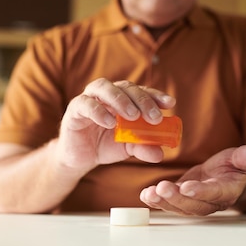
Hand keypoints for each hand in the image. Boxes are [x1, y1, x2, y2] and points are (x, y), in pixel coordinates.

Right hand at [56, 79, 175, 173]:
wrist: (80, 158)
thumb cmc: (106, 145)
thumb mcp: (128, 148)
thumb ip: (143, 147)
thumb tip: (160, 154)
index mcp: (124, 98)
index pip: (142, 91)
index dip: (156, 95)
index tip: (170, 104)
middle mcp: (107, 93)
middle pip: (126, 87)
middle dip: (142, 100)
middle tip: (154, 117)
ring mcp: (90, 98)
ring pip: (104, 88)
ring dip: (121, 100)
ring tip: (133, 115)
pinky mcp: (75, 109)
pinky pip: (86, 104)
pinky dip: (99, 111)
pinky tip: (109, 123)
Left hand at [140, 145, 245, 215]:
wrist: (229, 177)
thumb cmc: (236, 167)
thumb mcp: (243, 158)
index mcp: (226, 191)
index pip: (214, 194)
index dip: (201, 192)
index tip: (188, 187)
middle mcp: (210, 202)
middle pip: (193, 205)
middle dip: (176, 198)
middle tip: (163, 188)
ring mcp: (195, 203)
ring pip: (179, 207)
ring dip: (164, 201)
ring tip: (150, 193)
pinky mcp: (183, 199)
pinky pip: (170, 203)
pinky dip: (157, 200)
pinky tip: (146, 195)